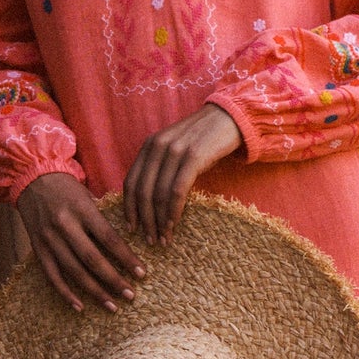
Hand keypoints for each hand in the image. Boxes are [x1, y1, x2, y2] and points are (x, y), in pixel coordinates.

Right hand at [15, 171, 146, 312]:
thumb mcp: (89, 196)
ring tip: (112, 306)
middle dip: (114, 280)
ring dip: (94, 292)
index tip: (142, 274)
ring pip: (74, 271)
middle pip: (92, 259)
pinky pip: (51, 276)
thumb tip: (128, 247)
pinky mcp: (37, 248)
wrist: (32, 178)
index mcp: (82, 209)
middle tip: (131, 295)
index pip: (109, 239)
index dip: (127, 258)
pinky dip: (65, 293)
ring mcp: (49, 238)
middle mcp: (65, 225)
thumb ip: (104, 220)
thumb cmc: (68, 189)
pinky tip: (80, 307)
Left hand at [123, 103, 243, 245]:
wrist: (229, 119)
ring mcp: (175, 151)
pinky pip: (177, 190)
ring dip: (160, 221)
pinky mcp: (193, 157)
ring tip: (164, 238)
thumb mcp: (175, 148)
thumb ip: (160, 166)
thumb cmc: (203, 139)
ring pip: (159, 194)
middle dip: (145, 220)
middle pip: (143, 191)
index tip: (132, 228)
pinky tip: (174, 224)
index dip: (129, 208)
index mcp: (150, 145)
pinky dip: (174, 211)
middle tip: (150, 240)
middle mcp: (158, 146)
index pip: (130, 182)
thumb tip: (149, 200)